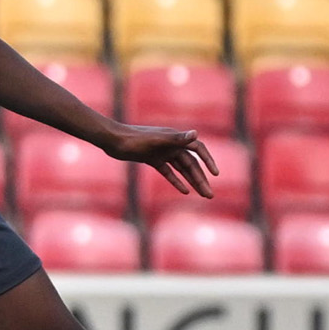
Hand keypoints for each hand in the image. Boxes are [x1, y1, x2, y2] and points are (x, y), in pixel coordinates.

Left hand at [102, 124, 217, 199]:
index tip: (215, 174)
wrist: (112, 140)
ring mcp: (163, 153)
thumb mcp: (156, 140)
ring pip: (182, 170)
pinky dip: (177, 181)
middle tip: (210, 196)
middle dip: (201, 179)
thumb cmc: (133, 139)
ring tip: (202, 195)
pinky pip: (169, 172)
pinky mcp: (153, 160)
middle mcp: (172, 145)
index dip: (208, 161)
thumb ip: (176, 138)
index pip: (198, 149)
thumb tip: (196, 133)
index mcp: (175, 139)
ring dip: (192, 182)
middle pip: (192, 164)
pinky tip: (185, 191)